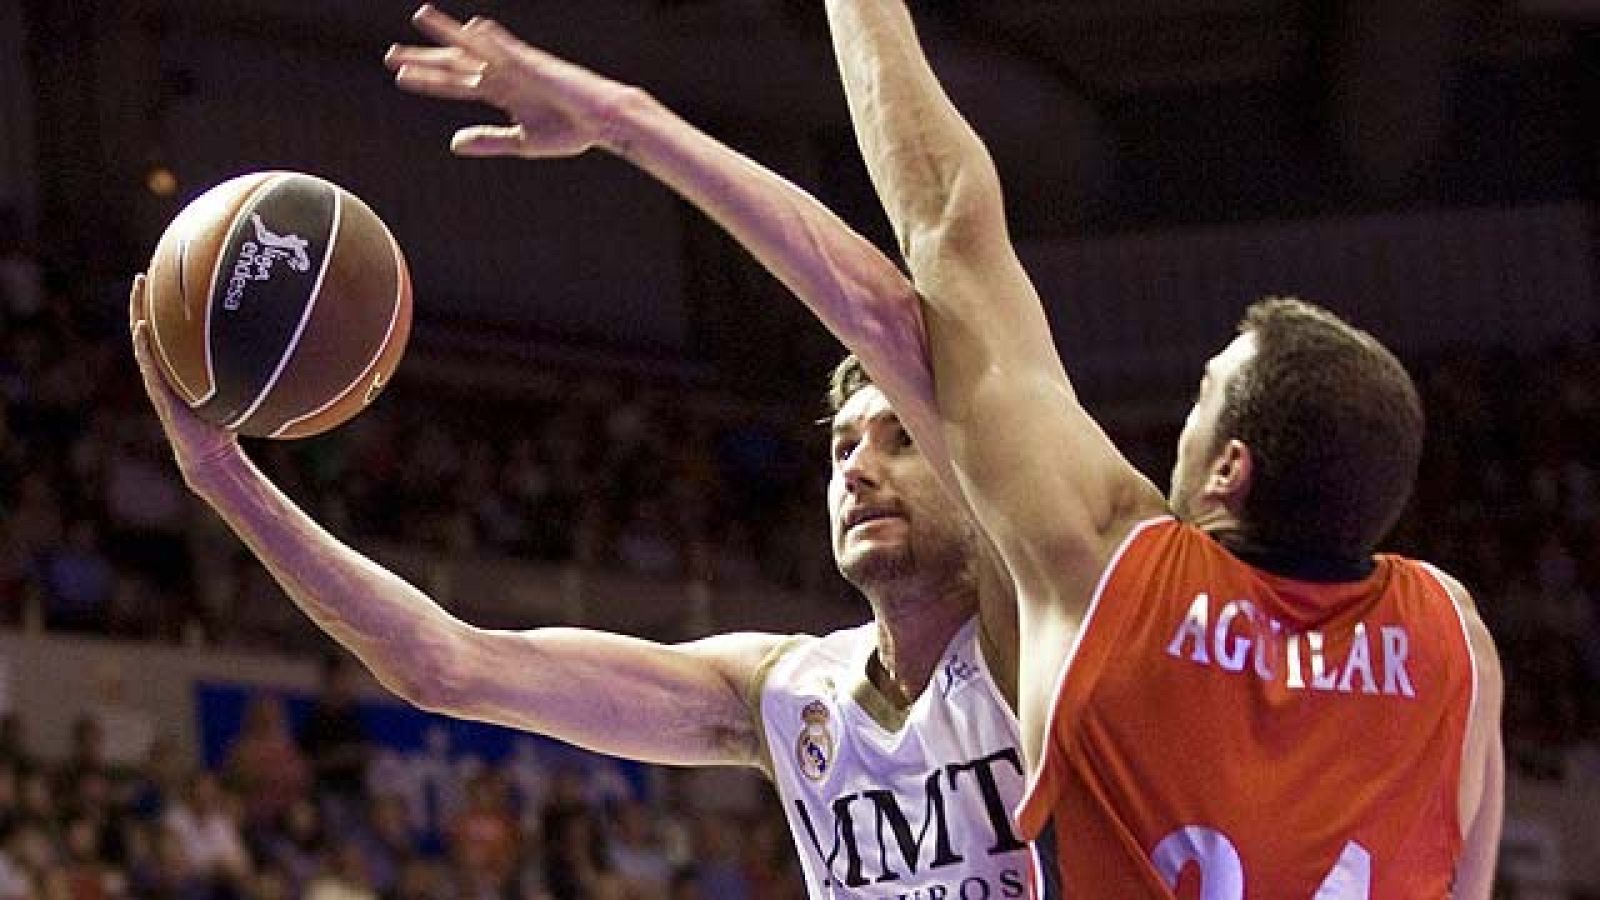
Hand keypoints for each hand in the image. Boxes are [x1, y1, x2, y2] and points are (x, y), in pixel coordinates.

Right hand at [128, 274, 240, 491]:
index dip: (170, 307)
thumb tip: (287, 350)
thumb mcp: (242, 391)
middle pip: (153, 328)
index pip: (173, 332)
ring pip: (143, 340)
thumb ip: (255, 371)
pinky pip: (148, 365)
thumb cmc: (228, 425)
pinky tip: (141, 325)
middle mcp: (168, 370)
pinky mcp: (158, 393)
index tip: (173, 277)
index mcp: (182, 367)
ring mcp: (159, 380)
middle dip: (147, 300)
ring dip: (138, 312)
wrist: (211, 455)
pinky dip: (143, 345)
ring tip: (139, 286)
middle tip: (146, 273)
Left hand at [385, 4, 639, 159]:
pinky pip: (510, 49)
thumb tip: (453, 143)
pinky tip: (472, 29)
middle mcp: (504, 74)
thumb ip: (488, 140)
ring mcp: (518, 66)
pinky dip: (492, 39)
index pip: (456, 84)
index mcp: (501, 93)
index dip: (428, 81)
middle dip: (425, 58)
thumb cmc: (570, 131)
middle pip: (457, 63)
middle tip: (390, 55)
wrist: (602, 122)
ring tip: (420, 16)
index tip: (400, 76)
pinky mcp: (537, 65)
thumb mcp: (522, 142)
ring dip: (448, 33)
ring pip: (475, 48)